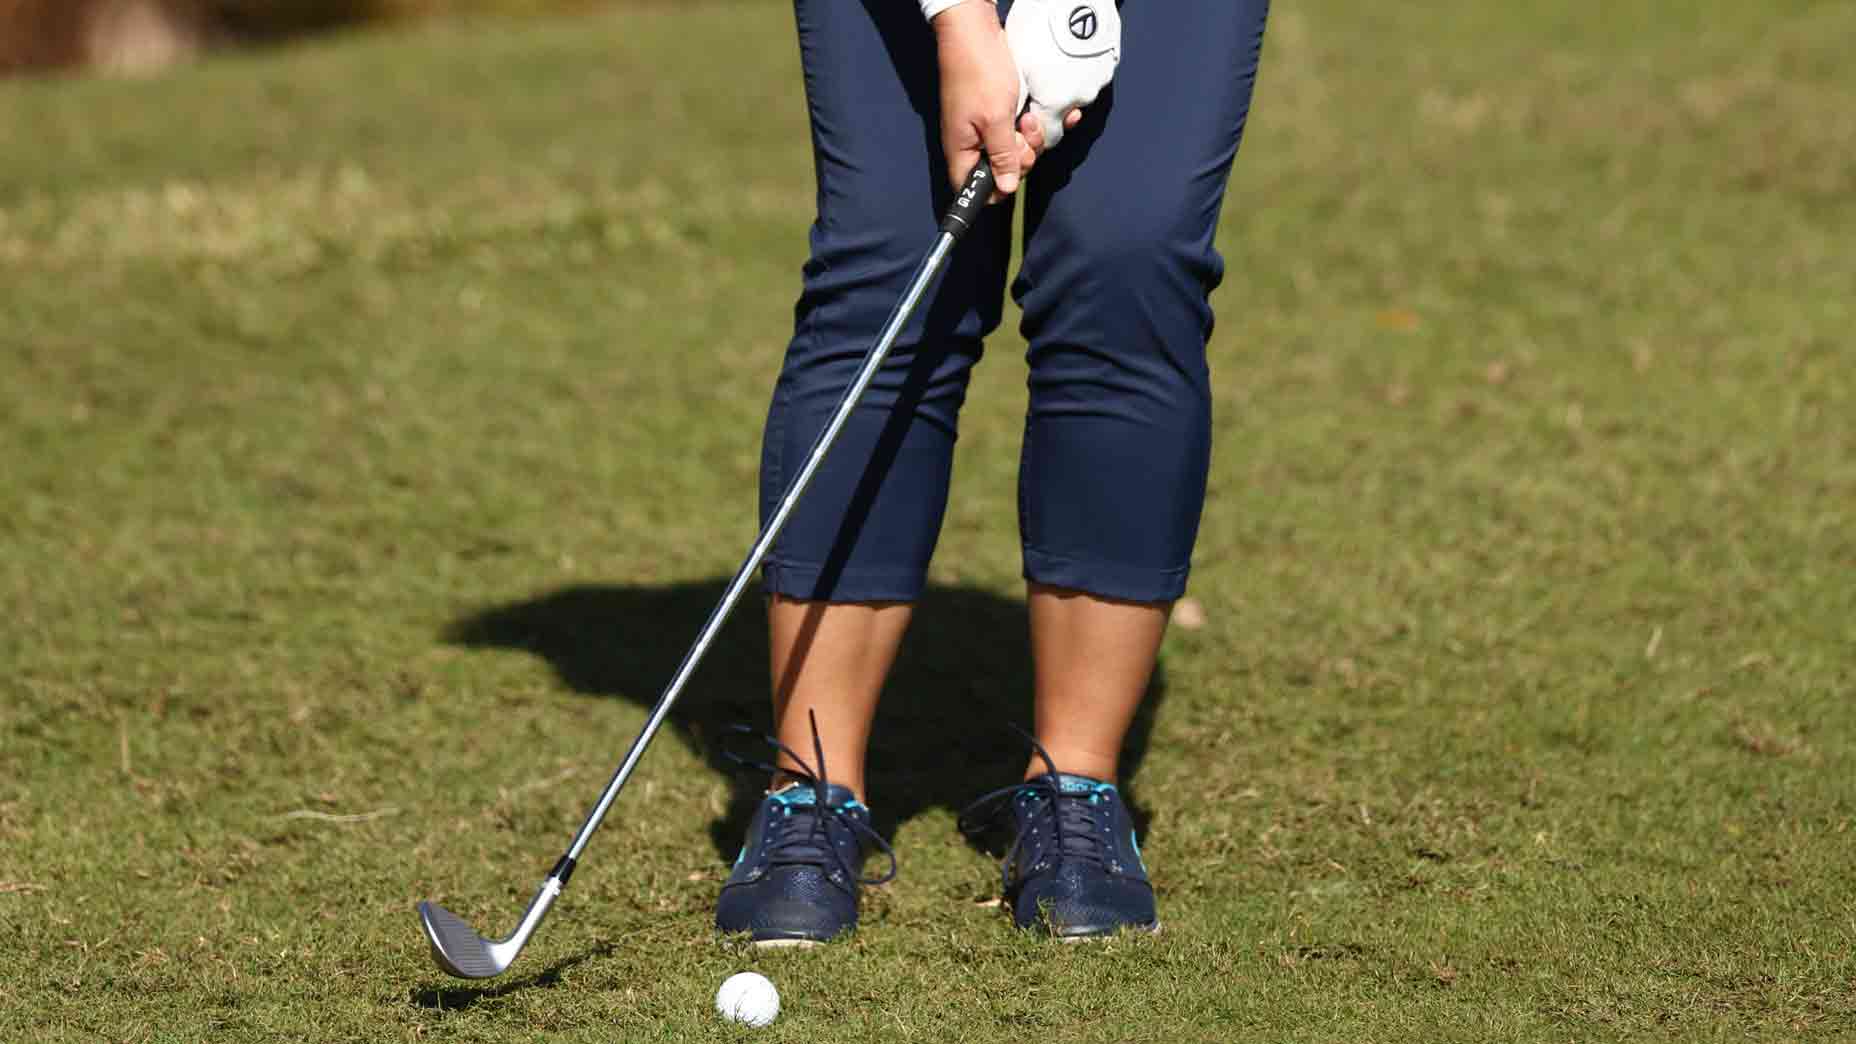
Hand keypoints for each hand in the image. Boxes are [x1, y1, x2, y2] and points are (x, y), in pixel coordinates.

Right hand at [932, 2, 1037, 199]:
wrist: (976, 31)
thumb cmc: (978, 72)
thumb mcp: (995, 119)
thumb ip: (1002, 156)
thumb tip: (1006, 189)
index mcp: (963, 151)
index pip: (975, 190)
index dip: (998, 189)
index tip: (1014, 169)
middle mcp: (975, 143)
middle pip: (1005, 170)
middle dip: (1023, 156)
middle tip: (1025, 130)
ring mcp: (989, 128)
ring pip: (1019, 149)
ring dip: (1034, 136)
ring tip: (1031, 114)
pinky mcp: (1002, 113)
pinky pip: (1024, 128)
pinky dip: (1041, 123)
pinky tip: (1059, 115)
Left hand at [1005, 0, 1119, 150]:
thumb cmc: (1037, 26)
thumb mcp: (1015, 67)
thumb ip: (1016, 104)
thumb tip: (1012, 122)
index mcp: (1055, 104)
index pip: (1047, 139)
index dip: (1034, 132)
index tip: (1024, 118)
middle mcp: (1081, 98)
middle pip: (1062, 118)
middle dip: (1048, 109)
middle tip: (1035, 88)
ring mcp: (1098, 80)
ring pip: (1076, 96)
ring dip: (1064, 89)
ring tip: (1050, 64)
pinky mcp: (1108, 64)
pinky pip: (1089, 77)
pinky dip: (1078, 72)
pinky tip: (1066, 56)